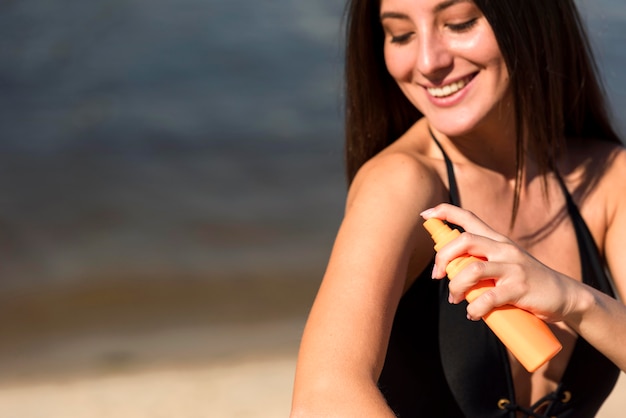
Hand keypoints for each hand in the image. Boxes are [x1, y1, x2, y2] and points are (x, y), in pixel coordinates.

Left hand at [420, 204, 579, 322]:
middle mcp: (504, 248)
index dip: (445, 212)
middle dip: (443, 257)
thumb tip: (449, 274)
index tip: (426, 214)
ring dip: (456, 286)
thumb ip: (481, 262)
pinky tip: (473, 314)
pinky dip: (475, 308)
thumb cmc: (526, 281)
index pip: (469, 217)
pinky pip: (488, 298)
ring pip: (472, 270)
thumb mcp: (505, 263)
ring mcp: (513, 267)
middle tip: (437, 276)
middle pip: (465, 240)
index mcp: (497, 240)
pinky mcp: (520, 288)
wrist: (565, 296)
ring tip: (455, 299)